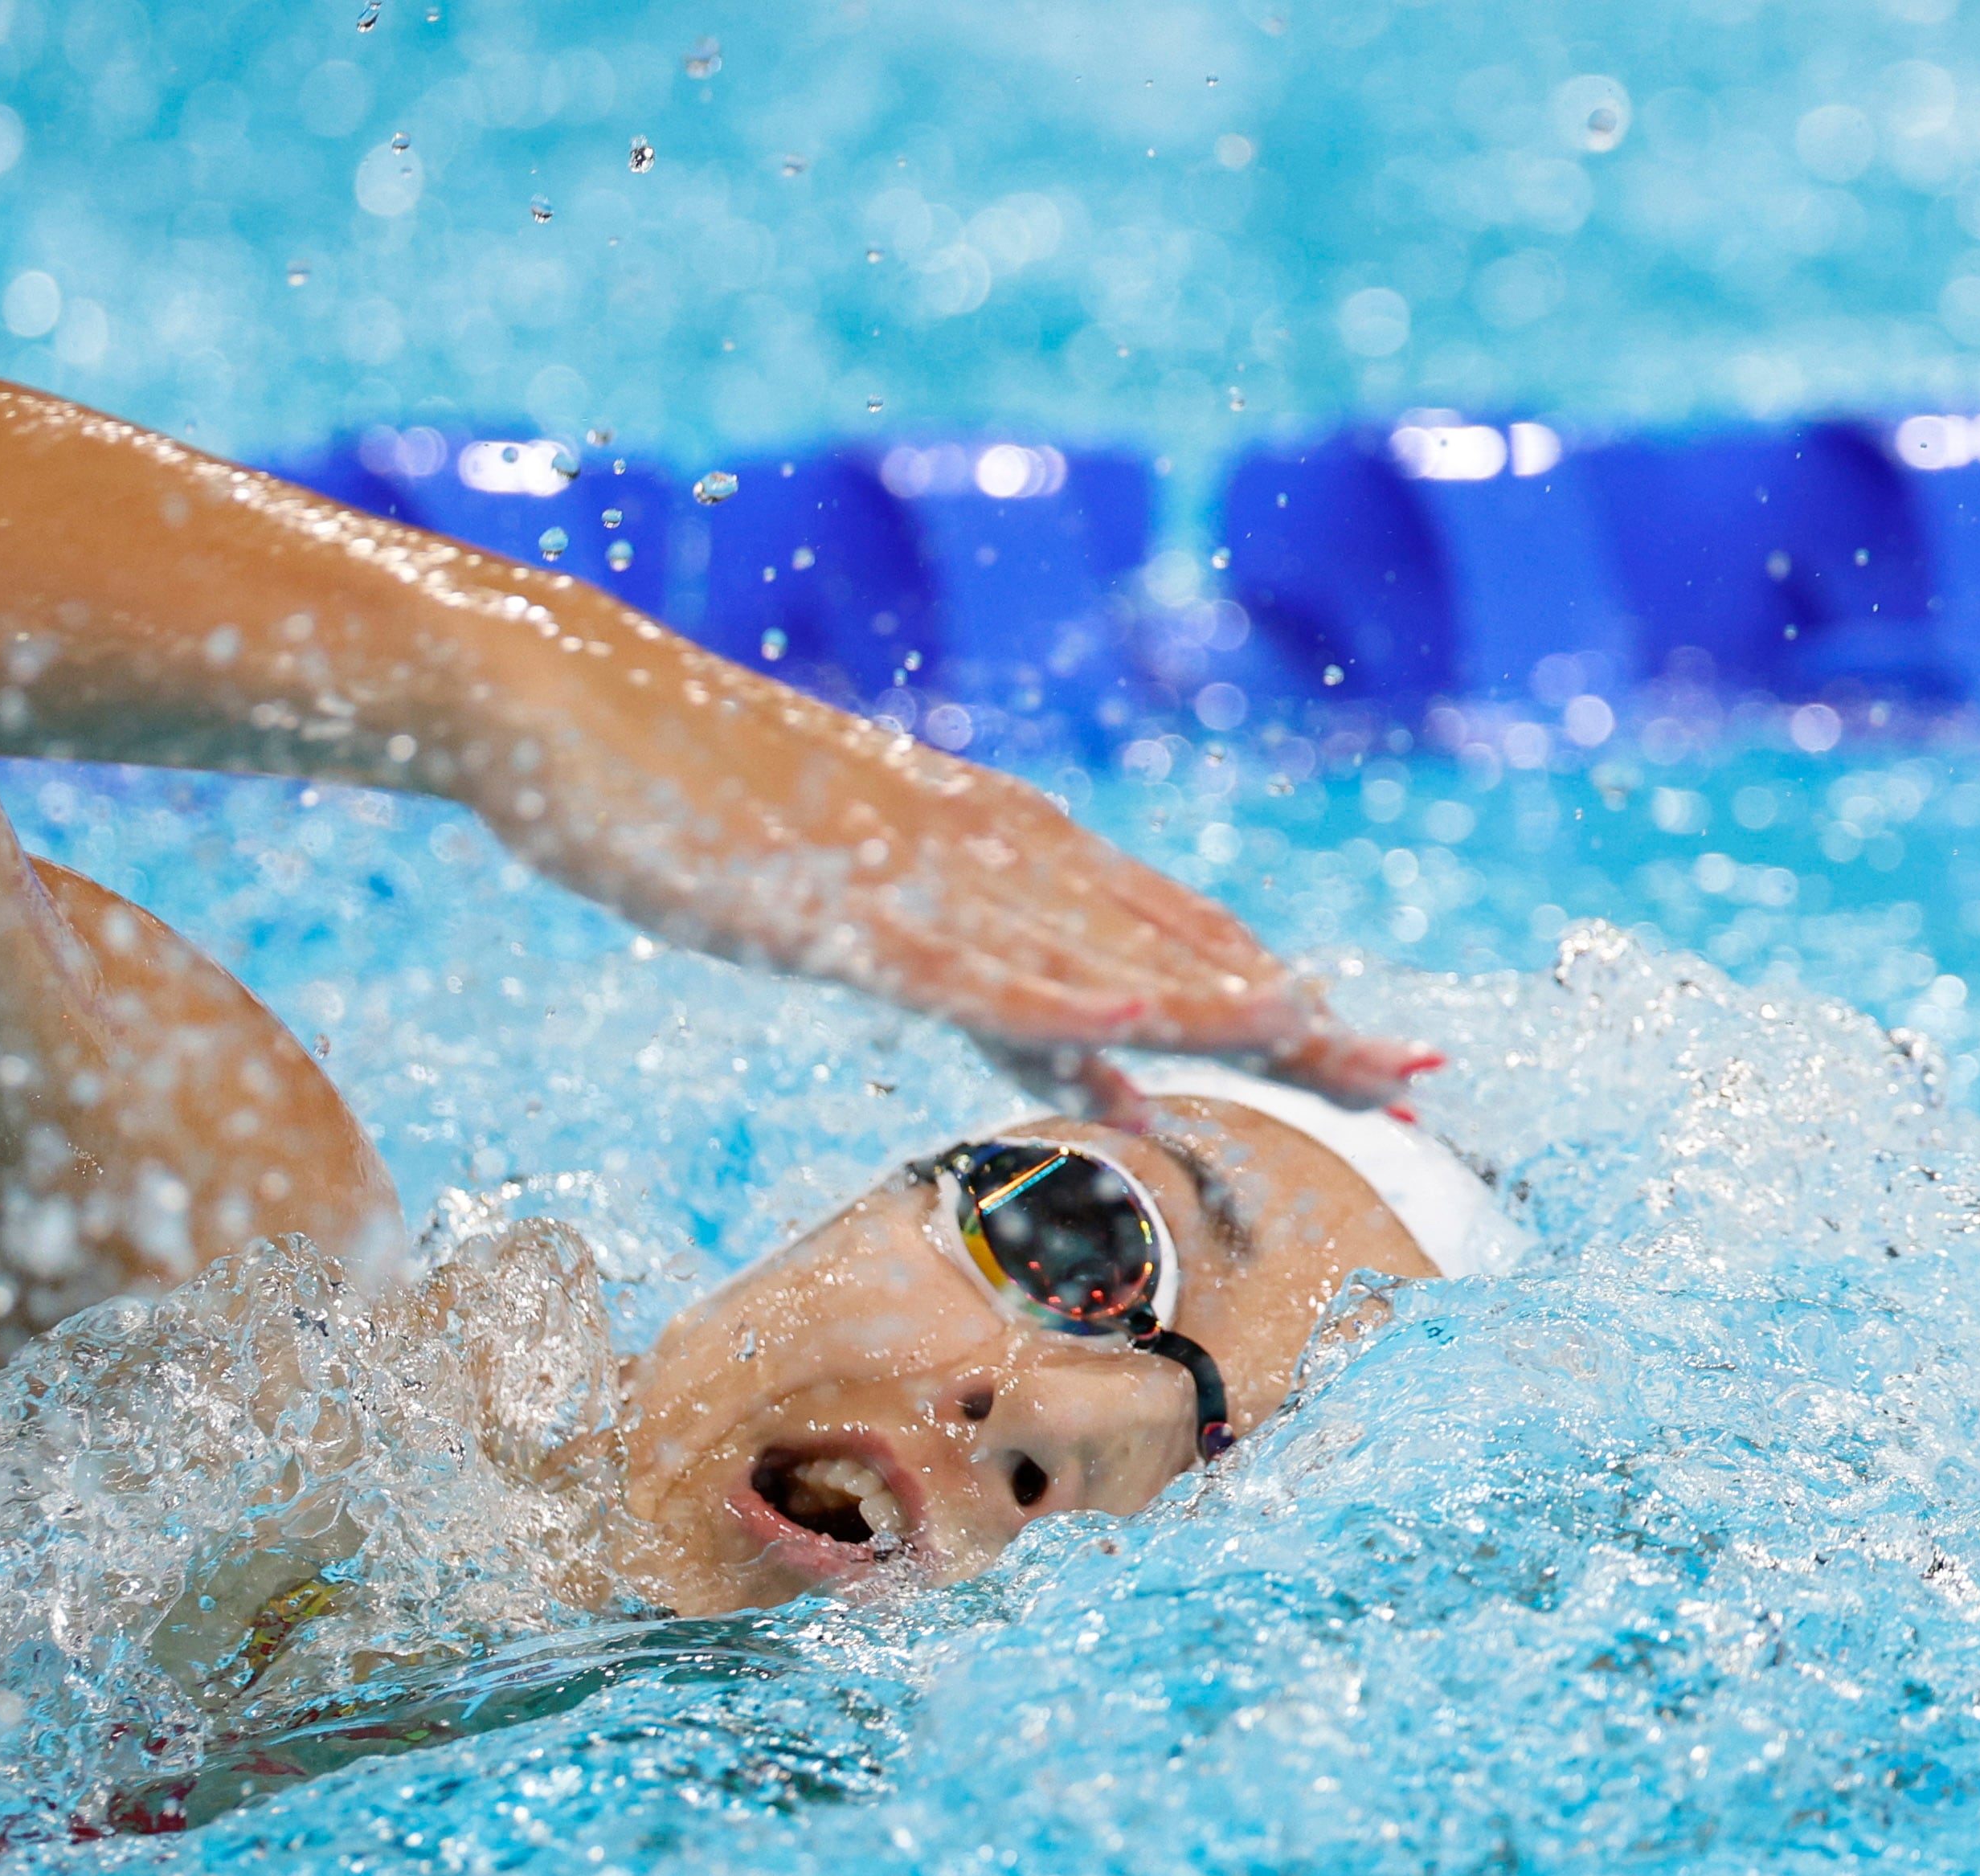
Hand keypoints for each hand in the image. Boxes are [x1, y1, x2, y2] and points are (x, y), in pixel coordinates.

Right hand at [484, 657, 1437, 1111]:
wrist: (565, 694)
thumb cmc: (694, 792)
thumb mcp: (851, 896)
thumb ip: (973, 969)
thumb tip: (1092, 1056)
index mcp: (990, 841)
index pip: (1167, 931)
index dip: (1282, 995)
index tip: (1384, 1057)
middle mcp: (977, 844)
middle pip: (1161, 941)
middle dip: (1291, 1011)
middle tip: (1414, 1078)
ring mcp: (906, 869)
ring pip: (1085, 948)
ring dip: (1207, 997)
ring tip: (1324, 1042)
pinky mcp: (820, 898)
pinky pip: (950, 961)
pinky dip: (1044, 996)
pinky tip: (1126, 1028)